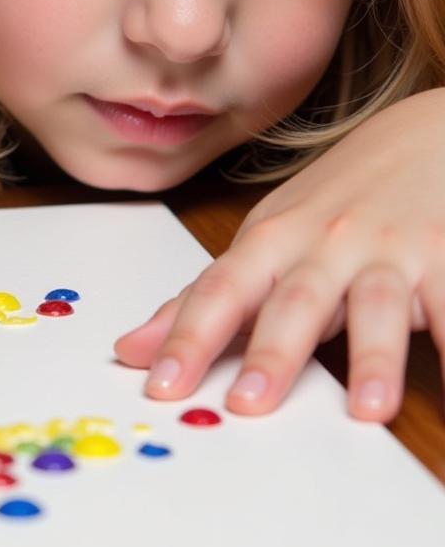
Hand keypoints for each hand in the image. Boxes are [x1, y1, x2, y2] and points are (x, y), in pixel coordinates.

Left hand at [114, 87, 444, 421]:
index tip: (160, 385)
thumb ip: (199, 301)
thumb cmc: (328, 205)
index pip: (217, 293)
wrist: (423, 135)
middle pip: (293, 301)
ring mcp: (387, 250)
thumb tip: (130, 350)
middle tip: (247, 403)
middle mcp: (323, 243)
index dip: (187, 338)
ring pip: (377, 304)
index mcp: (269, 242)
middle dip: (270, 351)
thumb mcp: (259, 243)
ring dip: (371, 357)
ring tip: (366, 411)